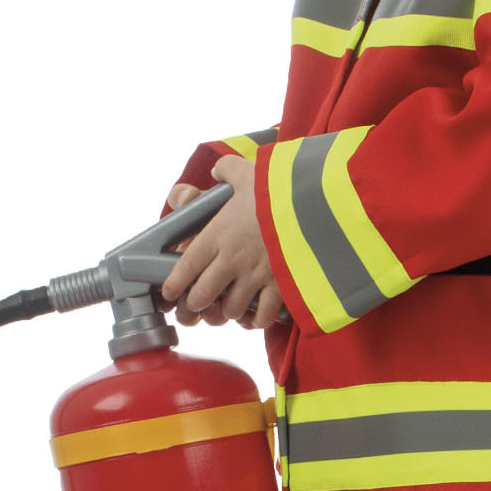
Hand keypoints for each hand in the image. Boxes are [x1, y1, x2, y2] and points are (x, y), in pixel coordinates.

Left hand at [159, 156, 285, 329]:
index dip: (174, 284)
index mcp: (219, 233)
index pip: (186, 266)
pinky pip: (262, 316)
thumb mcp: (250, 171)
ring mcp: (257, 275)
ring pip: (230, 309)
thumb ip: (228, 170)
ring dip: (227, 311)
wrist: (320, 202)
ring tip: (229, 306)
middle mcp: (233, 259)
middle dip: (197, 303)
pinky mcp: (282, 287)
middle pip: (202, 295)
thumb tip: (217, 170)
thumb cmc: (281, 187)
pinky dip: (256, 320)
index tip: (170, 292)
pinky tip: (255, 315)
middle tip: (199, 302)